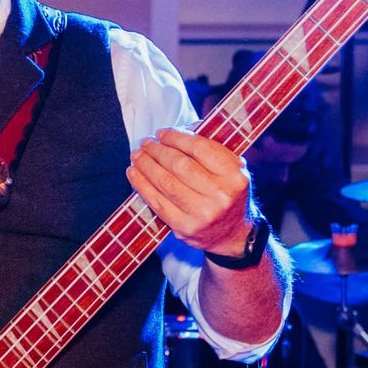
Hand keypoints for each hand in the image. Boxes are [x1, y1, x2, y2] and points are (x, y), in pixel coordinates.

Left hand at [127, 129, 254, 257]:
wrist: (234, 235)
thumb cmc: (229, 194)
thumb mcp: (232, 169)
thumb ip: (210, 149)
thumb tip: (176, 132)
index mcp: (234, 176)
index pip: (199, 149)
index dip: (176, 138)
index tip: (161, 133)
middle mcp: (220, 195)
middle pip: (180, 165)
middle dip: (158, 151)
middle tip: (145, 143)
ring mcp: (202, 214)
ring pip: (166, 183)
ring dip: (146, 166)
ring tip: (137, 155)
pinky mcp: (184, 228)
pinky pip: (157, 203)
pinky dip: (142, 186)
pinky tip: (134, 174)